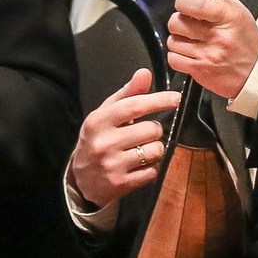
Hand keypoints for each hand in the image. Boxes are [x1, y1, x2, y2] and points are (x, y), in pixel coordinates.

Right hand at [69, 68, 183, 207]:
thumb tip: (145, 73)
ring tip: (140, 151)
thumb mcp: (106, 114)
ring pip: (155, 150)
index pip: (135, 105)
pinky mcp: (121, 184)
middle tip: (143, 135)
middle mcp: (104, 142)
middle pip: (151, 129)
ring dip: (154, 150)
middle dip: (155, 131)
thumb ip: (127, 94)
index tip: (176, 98)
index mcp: (98, 121)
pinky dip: (150, 169)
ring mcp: (112, 165)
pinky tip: (136, 167)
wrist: (81, 180)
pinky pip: (152, 171)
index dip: (159, 100)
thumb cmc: (98, 140)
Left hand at [166, 0, 257, 99]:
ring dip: (179, 40)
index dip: (183, 2)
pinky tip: (189, 54)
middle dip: (179, 21)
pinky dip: (177, 56)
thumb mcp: (237, 10)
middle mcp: (217, 36)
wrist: (255, 70)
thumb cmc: (245, 39)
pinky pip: (173, 59)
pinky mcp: (199, 71)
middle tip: (189, 24)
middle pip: (177, 22)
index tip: (184, 4)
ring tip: (192, 41)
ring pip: (172, 41)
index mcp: (228, 17)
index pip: (196, 4)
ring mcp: (207, 55)